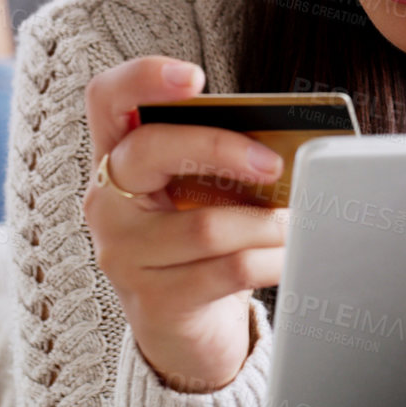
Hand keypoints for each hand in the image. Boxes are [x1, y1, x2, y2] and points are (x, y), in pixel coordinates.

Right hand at [81, 56, 291, 392]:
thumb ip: (218, 160)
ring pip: (204, 225)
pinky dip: (272, 259)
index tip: (195, 77)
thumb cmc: (199, 243)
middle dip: (220, 148)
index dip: (142, 78)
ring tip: (299, 218)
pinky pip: (228, 270)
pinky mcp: (153, 301)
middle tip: (273, 162)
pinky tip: (292, 254)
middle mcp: (106, 202)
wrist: (184, 329)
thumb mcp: (198, 191)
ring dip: (267, 222)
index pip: (106, 99)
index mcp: (115, 158)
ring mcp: (122, 254)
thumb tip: (285, 141)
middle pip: (150, 150)